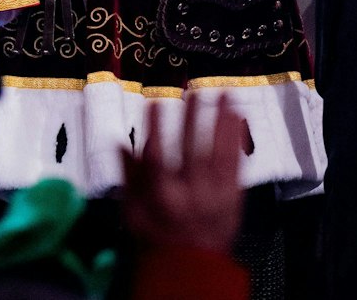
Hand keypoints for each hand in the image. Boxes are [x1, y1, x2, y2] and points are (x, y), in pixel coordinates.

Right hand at [121, 91, 245, 254]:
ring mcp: (216, 195)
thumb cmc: (157, 238)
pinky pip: (237, 165)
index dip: (156, 129)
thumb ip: (128, 177)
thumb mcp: (132, 212)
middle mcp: (191, 194)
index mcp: (163, 198)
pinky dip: (236, 141)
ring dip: (221, 123)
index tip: (155, 104)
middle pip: (193, 150)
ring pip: (219, 154)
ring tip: (223, 95)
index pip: (158, 158)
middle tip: (194, 91)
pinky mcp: (234, 196)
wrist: (192, 266)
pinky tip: (238, 120)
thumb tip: (119, 144)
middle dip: (194, 118)